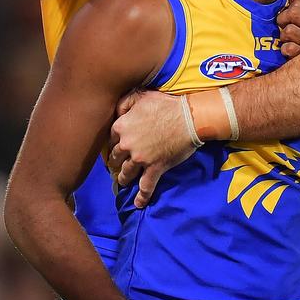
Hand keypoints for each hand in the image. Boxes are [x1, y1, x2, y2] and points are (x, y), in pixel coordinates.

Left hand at [107, 90, 197, 207]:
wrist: (188, 118)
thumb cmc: (166, 104)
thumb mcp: (141, 96)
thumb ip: (125, 102)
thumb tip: (117, 112)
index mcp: (122, 126)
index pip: (111, 138)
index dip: (114, 143)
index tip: (115, 147)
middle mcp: (127, 144)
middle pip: (116, 157)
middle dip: (116, 162)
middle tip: (117, 165)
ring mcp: (140, 159)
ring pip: (126, 173)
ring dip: (124, 178)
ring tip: (123, 181)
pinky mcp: (154, 169)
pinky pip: (146, 186)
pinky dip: (142, 197)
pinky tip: (139, 204)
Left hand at [276, 0, 299, 57]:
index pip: (297, 5)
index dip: (289, 8)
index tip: (288, 13)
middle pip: (291, 14)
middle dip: (283, 19)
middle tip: (285, 25)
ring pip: (287, 31)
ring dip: (284, 36)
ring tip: (290, 39)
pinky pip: (287, 48)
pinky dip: (285, 49)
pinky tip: (291, 49)